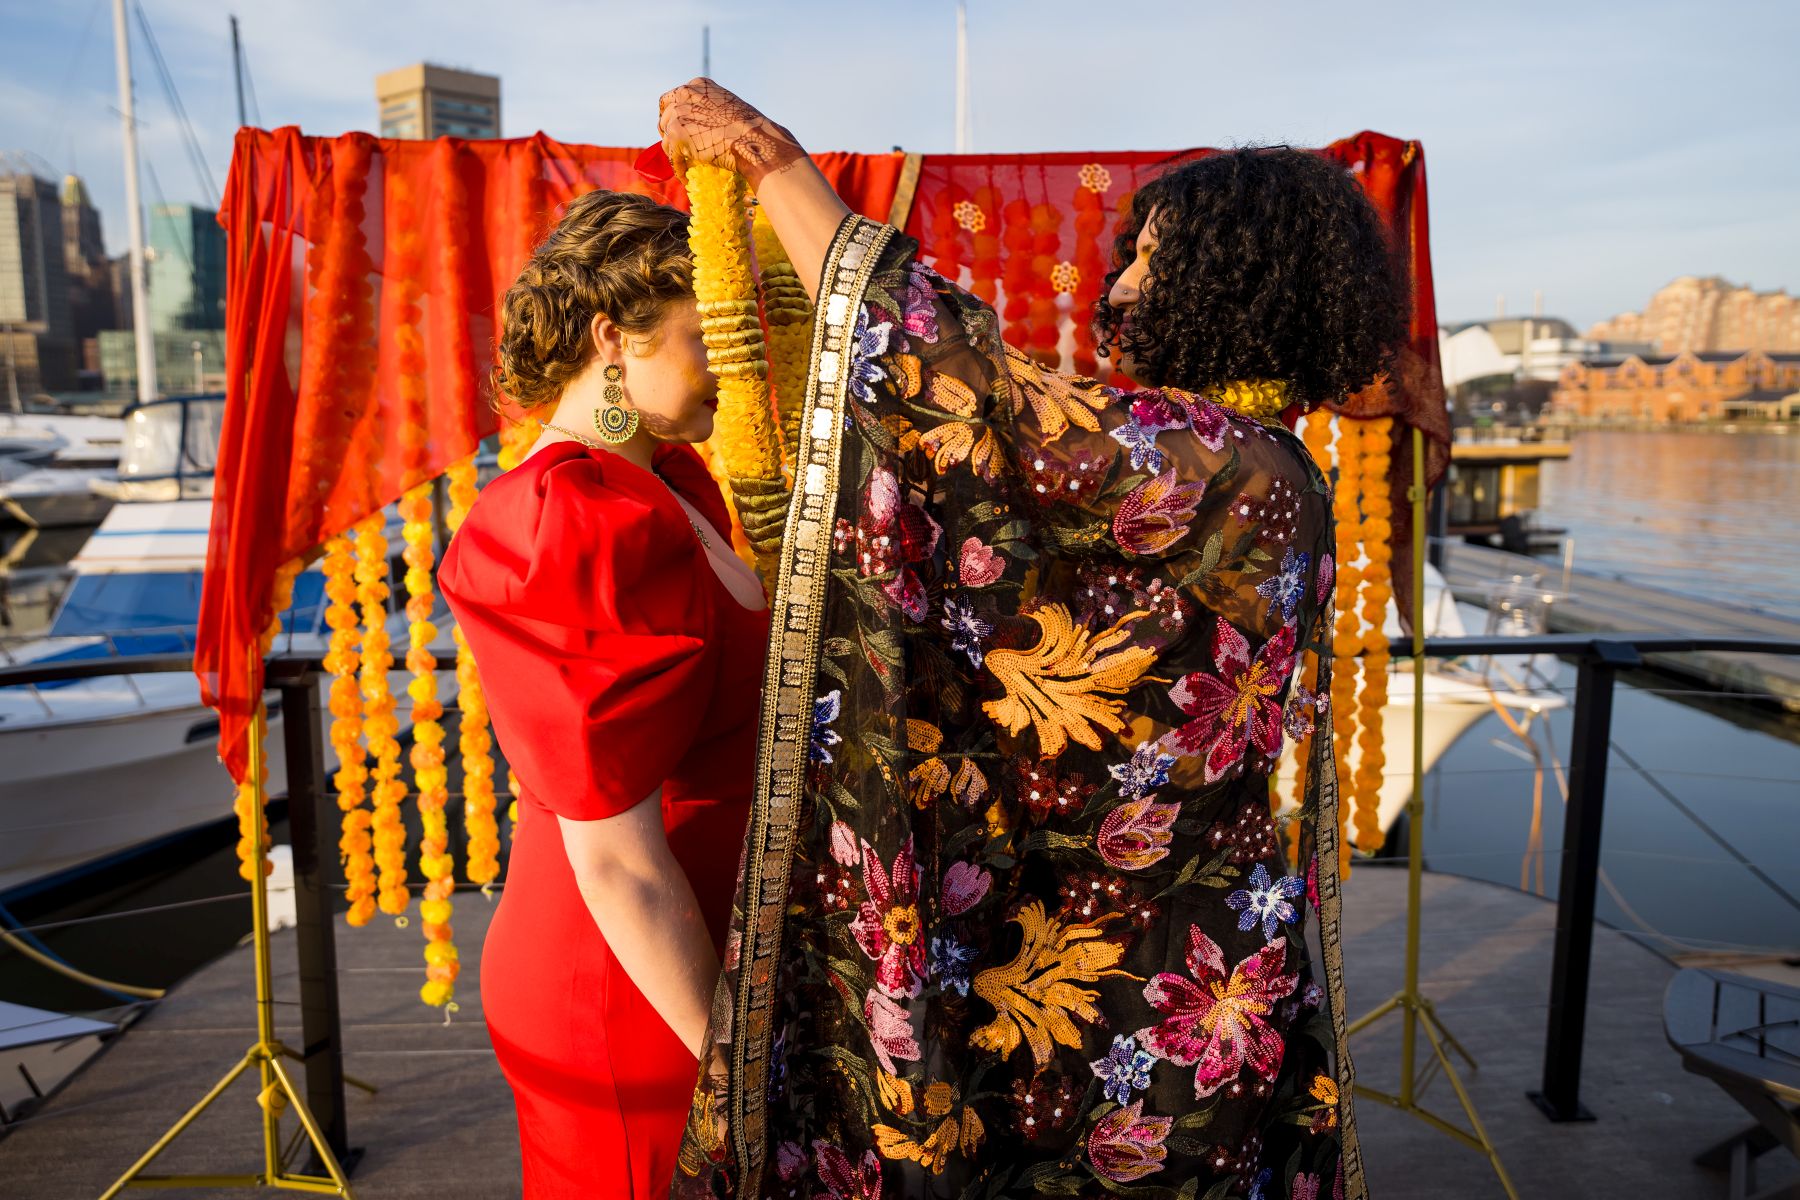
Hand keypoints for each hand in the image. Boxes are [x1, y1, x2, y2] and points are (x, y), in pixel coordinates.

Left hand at [658, 78, 804, 183]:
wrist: (753, 139)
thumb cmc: (751, 126)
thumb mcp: (730, 106)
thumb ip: (713, 109)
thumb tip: (709, 124)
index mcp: (698, 85)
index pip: (674, 98)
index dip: (673, 114)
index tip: (677, 125)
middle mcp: (684, 95)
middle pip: (665, 116)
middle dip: (668, 131)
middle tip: (675, 146)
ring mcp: (678, 115)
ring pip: (666, 139)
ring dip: (674, 153)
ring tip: (684, 164)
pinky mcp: (676, 136)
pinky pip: (673, 158)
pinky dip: (679, 169)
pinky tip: (685, 177)